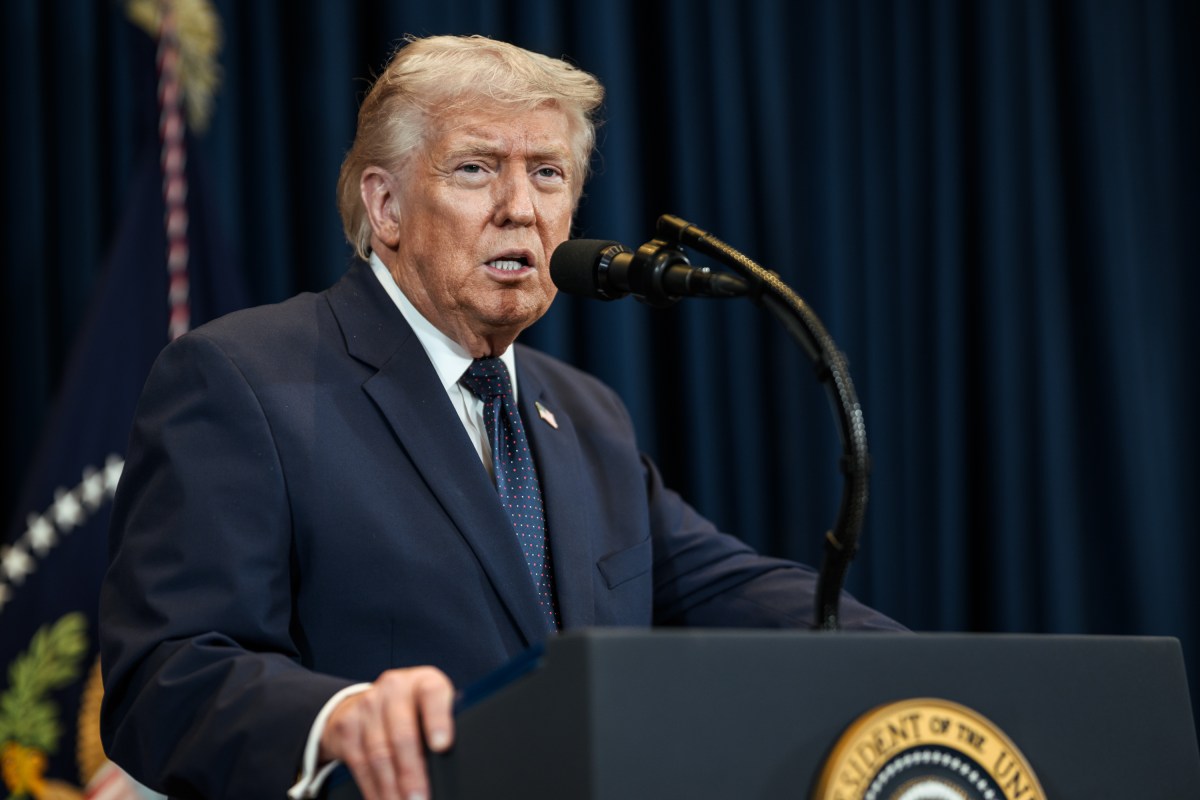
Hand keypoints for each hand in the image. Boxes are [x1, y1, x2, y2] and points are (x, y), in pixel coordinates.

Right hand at [319, 666, 454, 799]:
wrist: (366, 700)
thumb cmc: (414, 709)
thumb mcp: (433, 706)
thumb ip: (445, 724)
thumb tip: (458, 760)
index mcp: (424, 681)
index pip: (432, 694)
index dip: (438, 720)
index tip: (442, 746)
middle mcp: (394, 688)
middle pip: (402, 734)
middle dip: (412, 773)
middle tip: (420, 799)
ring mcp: (367, 705)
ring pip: (379, 754)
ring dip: (392, 788)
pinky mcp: (347, 726)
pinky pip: (360, 764)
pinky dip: (373, 789)